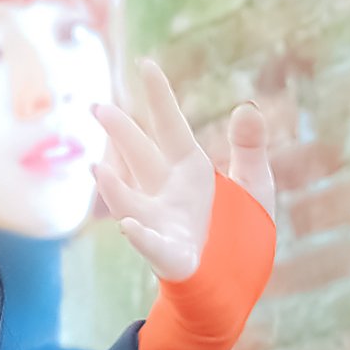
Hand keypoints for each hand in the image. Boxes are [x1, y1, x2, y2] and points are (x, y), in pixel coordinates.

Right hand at [91, 55, 275, 282]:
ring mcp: (163, 224)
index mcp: (190, 170)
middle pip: (140, 156)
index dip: (159, 97)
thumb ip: (249, 148)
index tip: (146, 64)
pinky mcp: (171, 258)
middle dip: (120, 134)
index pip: (170, 126)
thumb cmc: (239, 232)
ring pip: (131, 201)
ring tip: (95, 168)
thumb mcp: (254, 184)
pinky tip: (128, 225)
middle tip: (96, 107)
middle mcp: (167, 193)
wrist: (234, 284)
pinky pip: (153, 246)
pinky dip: (141, 236)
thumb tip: (245, 107)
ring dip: (113, 187)